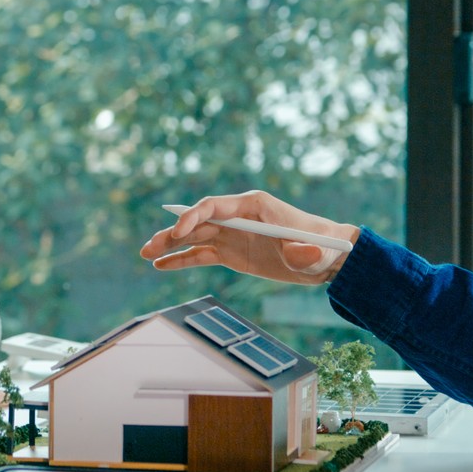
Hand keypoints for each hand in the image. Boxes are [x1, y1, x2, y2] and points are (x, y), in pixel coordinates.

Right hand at [139, 190, 358, 284]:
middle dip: (172, 233)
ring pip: (194, 237)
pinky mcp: (232, 252)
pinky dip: (181, 259)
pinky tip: (160, 265)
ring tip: (146, 254)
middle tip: (149, 247)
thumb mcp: (317, 251)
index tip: (178, 230)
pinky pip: (201, 254)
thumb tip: (300, 254)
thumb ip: (306, 252)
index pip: (214, 206)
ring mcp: (232, 234)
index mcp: (253, 205)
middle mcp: (238, 217)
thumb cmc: (323, 246)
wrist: (327, 258)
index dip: (193, 216)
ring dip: (169, 244)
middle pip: (198, 221)